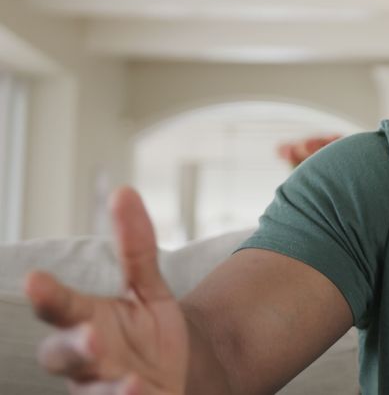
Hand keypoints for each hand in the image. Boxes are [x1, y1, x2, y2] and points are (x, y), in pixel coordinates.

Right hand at [23, 187, 188, 394]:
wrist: (177, 381)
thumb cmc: (148, 336)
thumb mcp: (149, 291)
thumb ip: (136, 249)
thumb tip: (123, 190)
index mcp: (85, 322)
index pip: (61, 307)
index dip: (48, 296)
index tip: (35, 278)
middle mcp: (85, 361)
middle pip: (61, 356)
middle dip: (73, 347)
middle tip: (92, 335)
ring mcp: (100, 392)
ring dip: (106, 391)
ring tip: (131, 380)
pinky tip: (143, 393)